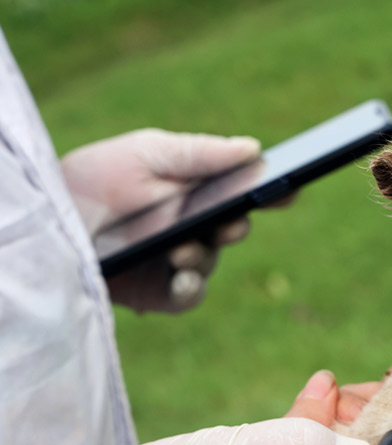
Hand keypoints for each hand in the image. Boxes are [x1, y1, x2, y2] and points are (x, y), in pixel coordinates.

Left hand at [60, 128, 262, 312]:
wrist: (49, 219)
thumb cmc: (95, 180)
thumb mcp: (147, 154)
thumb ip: (200, 153)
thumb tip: (254, 149)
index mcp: (195, 191)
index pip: (243, 193)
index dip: (271, 192)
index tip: (290, 188)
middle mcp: (193, 227)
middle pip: (234, 229)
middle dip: (236, 227)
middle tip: (230, 224)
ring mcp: (177, 262)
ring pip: (210, 262)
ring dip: (201, 256)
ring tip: (180, 249)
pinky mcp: (158, 292)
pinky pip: (188, 295)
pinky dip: (189, 287)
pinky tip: (180, 276)